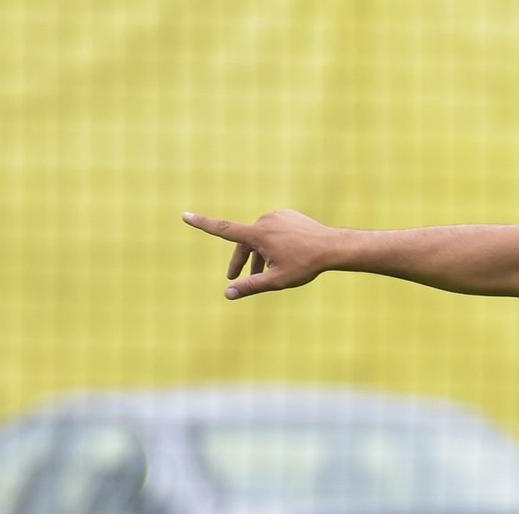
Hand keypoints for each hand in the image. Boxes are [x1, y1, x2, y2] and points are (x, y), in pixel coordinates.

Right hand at [182, 209, 335, 298]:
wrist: (334, 247)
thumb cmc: (306, 265)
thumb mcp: (277, 280)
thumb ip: (251, 286)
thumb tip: (228, 293)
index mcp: (257, 234)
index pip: (223, 229)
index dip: (202, 223)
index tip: (185, 215)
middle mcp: (264, 221)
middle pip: (245, 243)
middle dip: (240, 261)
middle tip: (234, 277)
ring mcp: (276, 216)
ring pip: (260, 238)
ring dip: (259, 255)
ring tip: (265, 273)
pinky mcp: (288, 215)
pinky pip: (274, 231)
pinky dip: (273, 245)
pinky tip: (285, 256)